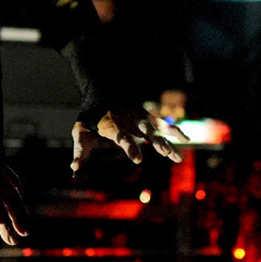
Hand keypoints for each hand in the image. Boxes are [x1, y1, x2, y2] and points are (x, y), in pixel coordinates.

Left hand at [72, 108, 189, 172]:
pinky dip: (174, 130)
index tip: (139, 159)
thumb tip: (74, 170)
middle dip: (157, 143)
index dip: (131, 147)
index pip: (124, 137)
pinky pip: (163, 125)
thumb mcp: (81, 131)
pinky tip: (186, 139)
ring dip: (168, 142)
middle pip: (146, 132)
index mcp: (114, 125)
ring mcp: (140, 119)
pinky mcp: (147, 118)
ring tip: (176, 156)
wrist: (102, 92)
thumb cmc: (91, 116)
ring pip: (157, 130)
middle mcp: (130, 121)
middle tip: (167, 153)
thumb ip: (81, 150)